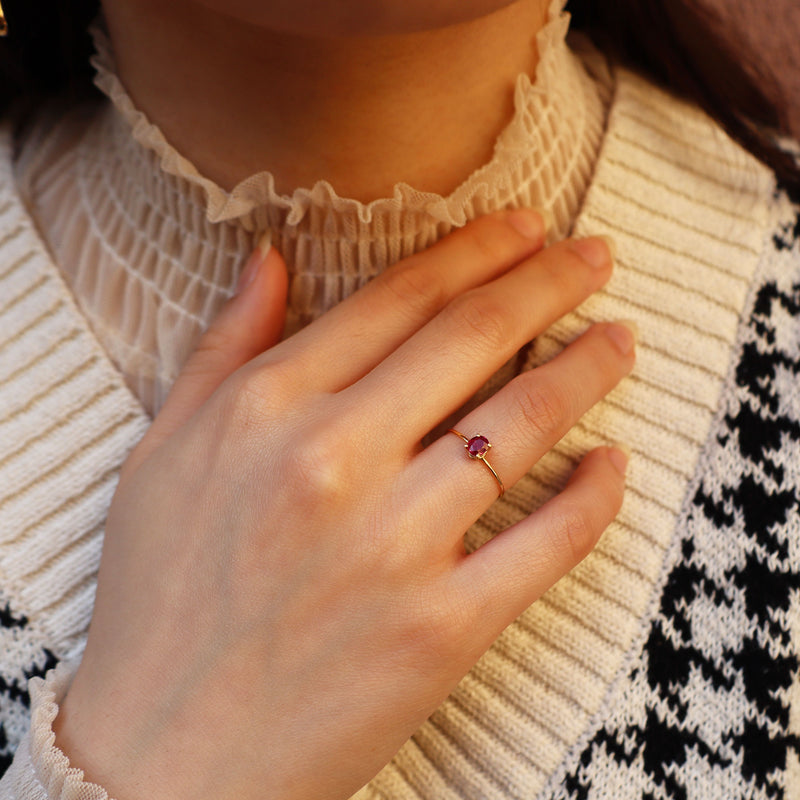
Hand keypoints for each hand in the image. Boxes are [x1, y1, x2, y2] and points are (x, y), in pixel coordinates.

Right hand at [53, 210, 633, 799]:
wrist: (166, 750)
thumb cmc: (160, 599)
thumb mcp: (165, 453)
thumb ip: (224, 348)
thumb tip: (268, 259)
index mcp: (267, 410)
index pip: (396, 300)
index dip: (473, 252)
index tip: (523, 227)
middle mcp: (334, 462)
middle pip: (471, 340)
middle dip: (547, 282)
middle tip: (594, 256)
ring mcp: (394, 544)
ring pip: (521, 426)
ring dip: (587, 369)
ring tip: (621, 339)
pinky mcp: (441, 625)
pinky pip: (545, 541)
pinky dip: (594, 494)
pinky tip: (611, 461)